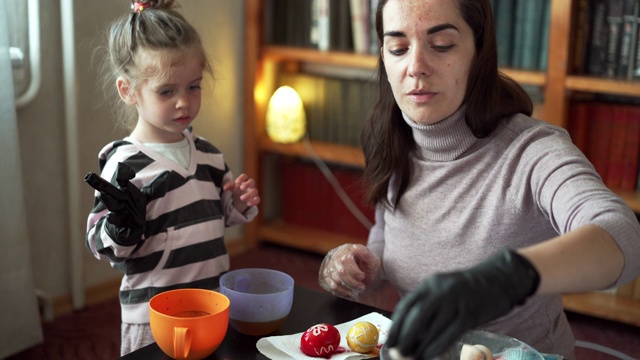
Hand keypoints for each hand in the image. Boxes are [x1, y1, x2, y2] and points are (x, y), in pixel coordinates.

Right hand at [85, 162, 169, 244]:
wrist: (128, 228)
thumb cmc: (134, 209)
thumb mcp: (146, 197)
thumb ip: (155, 187)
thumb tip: (167, 174)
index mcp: (124, 192)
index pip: (121, 180)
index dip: (122, 174)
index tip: (124, 168)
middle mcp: (118, 200)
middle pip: (108, 190)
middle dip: (99, 183)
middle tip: (89, 176)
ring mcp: (116, 211)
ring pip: (110, 204)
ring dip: (107, 199)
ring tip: (102, 194)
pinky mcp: (117, 223)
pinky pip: (113, 220)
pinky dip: (112, 219)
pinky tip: (110, 217)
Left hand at [223, 173, 259, 211]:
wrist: (239, 200)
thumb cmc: (236, 190)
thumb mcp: (232, 187)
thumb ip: (229, 186)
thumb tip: (224, 188)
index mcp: (244, 180)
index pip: (245, 176)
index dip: (242, 178)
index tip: (237, 182)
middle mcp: (250, 185)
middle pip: (252, 181)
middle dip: (247, 184)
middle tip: (241, 188)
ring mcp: (253, 192)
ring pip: (255, 191)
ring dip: (249, 194)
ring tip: (241, 198)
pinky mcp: (255, 199)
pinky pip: (257, 199)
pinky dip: (254, 202)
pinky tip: (248, 204)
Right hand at [318, 243, 380, 300]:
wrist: (366, 280)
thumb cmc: (370, 269)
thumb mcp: (373, 261)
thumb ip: (366, 254)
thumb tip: (355, 247)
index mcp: (346, 249)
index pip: (345, 260)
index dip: (355, 271)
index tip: (363, 277)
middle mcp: (334, 255)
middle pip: (340, 272)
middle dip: (353, 282)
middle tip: (362, 287)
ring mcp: (328, 265)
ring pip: (335, 281)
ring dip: (348, 289)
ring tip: (357, 290)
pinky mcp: (325, 276)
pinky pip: (330, 286)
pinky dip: (341, 292)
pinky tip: (349, 292)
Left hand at [386, 249, 539, 358]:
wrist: (499, 279)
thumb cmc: (468, 289)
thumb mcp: (444, 289)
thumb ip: (428, 304)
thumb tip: (408, 329)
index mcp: (430, 284)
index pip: (406, 305)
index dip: (395, 324)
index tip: (389, 340)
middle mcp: (441, 290)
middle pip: (417, 317)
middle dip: (404, 337)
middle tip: (398, 352)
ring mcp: (457, 301)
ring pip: (433, 327)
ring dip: (421, 346)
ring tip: (412, 357)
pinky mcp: (471, 313)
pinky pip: (450, 333)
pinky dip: (437, 346)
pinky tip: (429, 355)